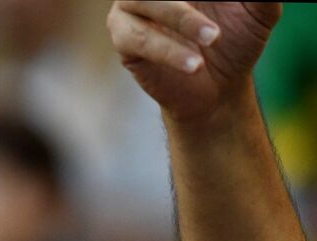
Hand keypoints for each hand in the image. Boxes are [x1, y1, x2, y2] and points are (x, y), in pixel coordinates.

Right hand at [108, 2, 280, 123]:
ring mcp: (134, 8)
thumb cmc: (239, 42)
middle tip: (216, 29)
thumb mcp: (261, 10)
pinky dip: (168, 51)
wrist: (219, 89)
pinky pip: (139, 38)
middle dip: (185, 7)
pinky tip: (194, 65)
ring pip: (143, 0)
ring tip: (214, 38)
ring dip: (182, 18)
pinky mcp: (123, 39)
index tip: (224, 4)